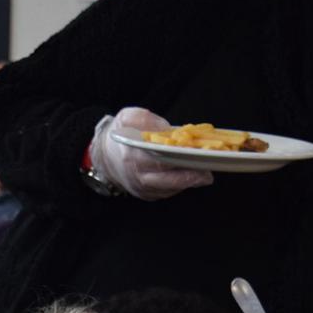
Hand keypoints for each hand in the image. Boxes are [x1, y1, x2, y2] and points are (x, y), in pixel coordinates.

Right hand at [90, 108, 213, 200]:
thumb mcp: (127, 117)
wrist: (104, 158)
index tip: (195, 155)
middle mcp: (137, 176)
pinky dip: (180, 186)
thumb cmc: (120, 135)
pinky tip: (192, 178)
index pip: (158, 160)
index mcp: (132, 156)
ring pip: (169, 189)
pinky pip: (166, 193)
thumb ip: (145, 118)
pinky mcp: (147, 195)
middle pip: (166, 180)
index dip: (178, 159)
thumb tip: (166, 128)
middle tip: (208, 174)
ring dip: (188, 183)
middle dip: (189, 178)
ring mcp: (142, 189)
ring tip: (204, 175)